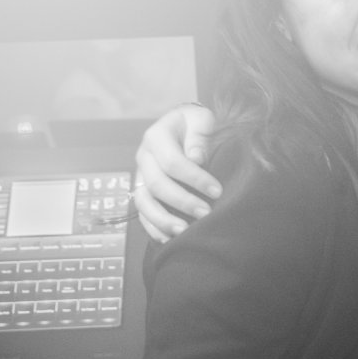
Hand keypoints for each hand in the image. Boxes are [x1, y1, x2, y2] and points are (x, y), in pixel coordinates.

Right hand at [133, 103, 219, 241]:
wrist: (184, 124)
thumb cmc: (195, 123)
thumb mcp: (201, 119)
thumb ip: (199, 135)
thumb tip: (197, 158)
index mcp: (155, 137)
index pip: (172, 162)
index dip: (195, 178)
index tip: (217, 190)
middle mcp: (143, 157)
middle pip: (157, 185)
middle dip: (183, 201)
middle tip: (206, 213)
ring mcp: (140, 175)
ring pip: (143, 202)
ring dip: (163, 219)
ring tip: (185, 232)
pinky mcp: (142, 190)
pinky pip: (141, 212)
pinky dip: (152, 227)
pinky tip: (168, 239)